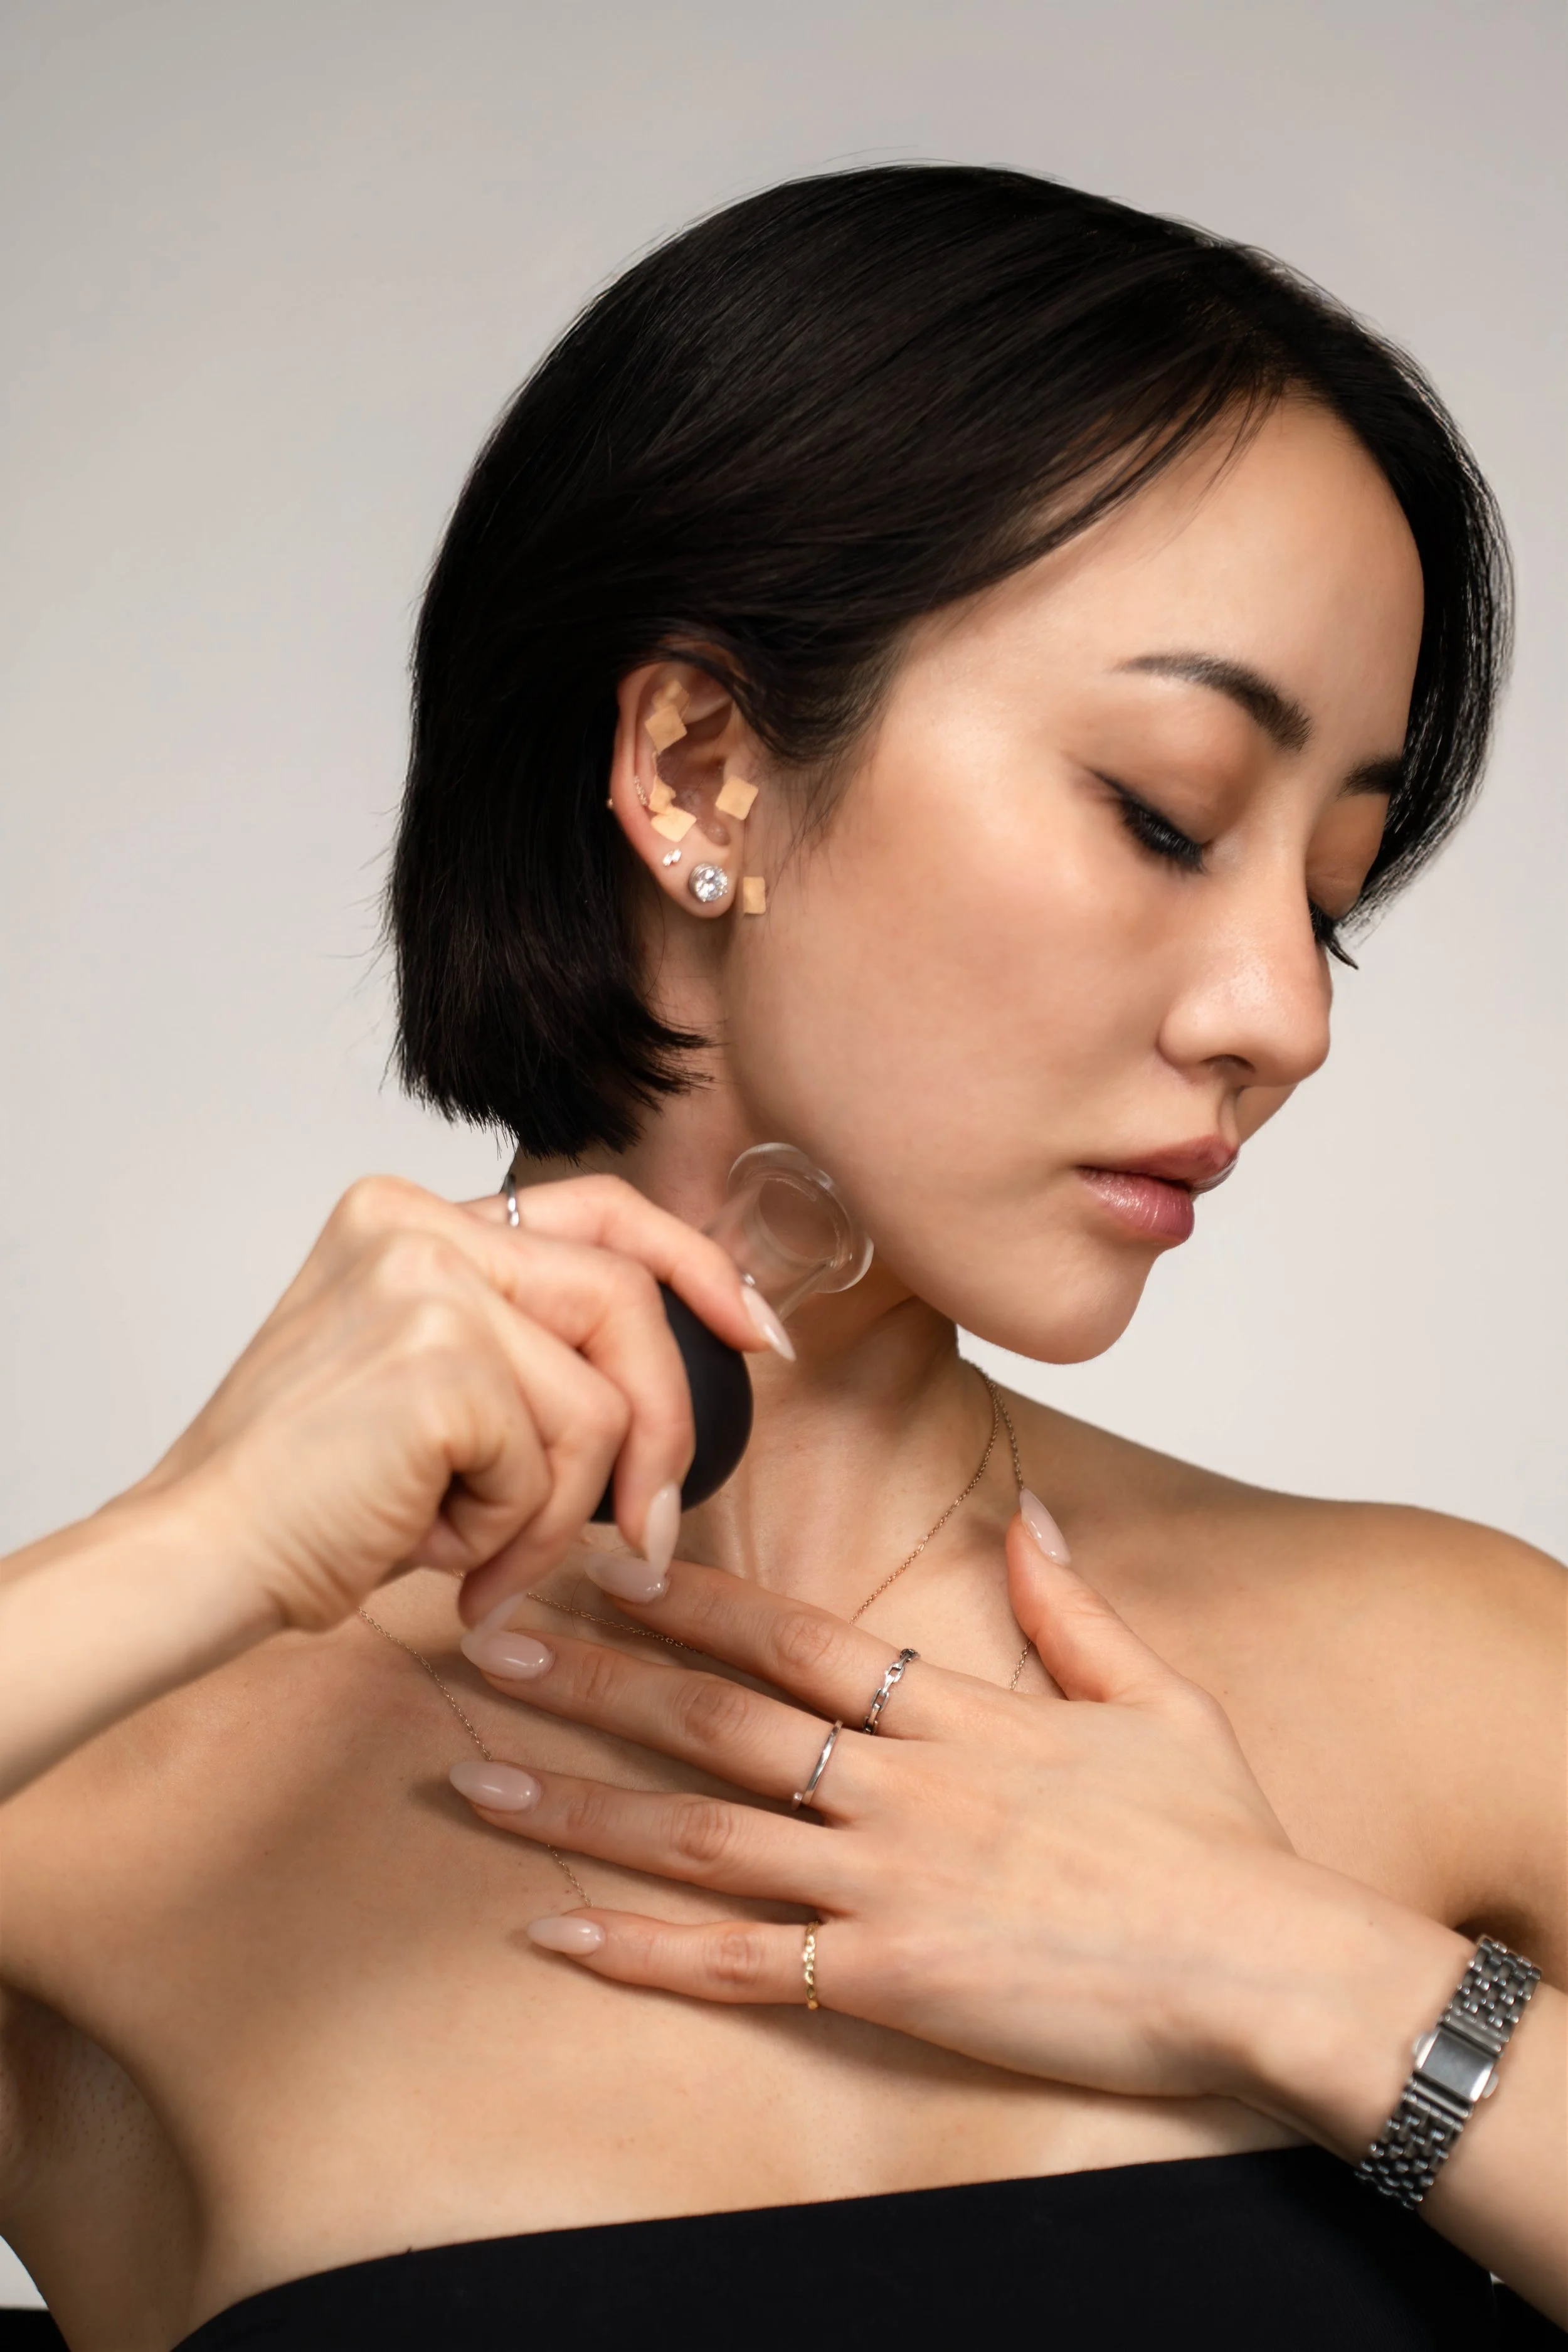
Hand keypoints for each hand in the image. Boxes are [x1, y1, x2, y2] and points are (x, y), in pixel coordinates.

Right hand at [134, 1173, 776, 1634]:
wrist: (198, 1560)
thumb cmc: (308, 1497)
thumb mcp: (426, 1388)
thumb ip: (526, 1350)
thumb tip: (669, 1378)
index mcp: (405, 1214)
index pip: (598, 1209)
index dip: (695, 1265)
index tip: (758, 1332)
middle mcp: (416, 1225)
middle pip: (624, 1300)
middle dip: (661, 1428)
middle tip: (649, 1534)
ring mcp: (426, 1284)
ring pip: (598, 1404)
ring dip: (556, 1514)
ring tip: (474, 1557)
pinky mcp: (440, 1362)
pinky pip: (555, 1466)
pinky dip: (513, 1535)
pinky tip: (433, 1550)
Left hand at [451, 1519, 1344, 2105]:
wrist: (1269, 1965)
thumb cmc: (1220, 1839)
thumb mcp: (1156, 1696)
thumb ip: (1074, 1606)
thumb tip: (1030, 1516)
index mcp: (958, 1714)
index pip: (798, 1637)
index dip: (695, 1600)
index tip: (609, 1564)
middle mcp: (901, 1786)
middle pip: (719, 1721)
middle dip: (596, 1680)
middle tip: (489, 1642)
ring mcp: (888, 1882)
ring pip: (700, 1834)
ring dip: (581, 1804)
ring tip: (476, 1774)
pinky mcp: (891, 1979)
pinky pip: (742, 1965)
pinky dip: (642, 1952)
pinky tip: (555, 1933)